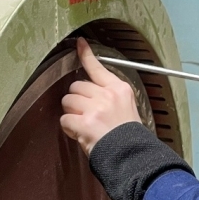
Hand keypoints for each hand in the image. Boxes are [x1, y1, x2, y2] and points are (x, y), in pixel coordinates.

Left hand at [60, 38, 142, 154]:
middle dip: (76, 100)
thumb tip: (90, 94)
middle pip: (77, 86)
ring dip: (71, 113)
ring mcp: (95, 108)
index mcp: (119, 89)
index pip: (98, 67)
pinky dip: (69, 128)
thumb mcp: (128, 108)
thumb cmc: (129, 137)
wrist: (132, 155)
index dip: (86, 54)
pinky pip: (65, 119)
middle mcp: (107, 95)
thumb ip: (110, 98)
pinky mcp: (85, 122)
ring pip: (68, 100)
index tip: (79, 43)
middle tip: (86, 115)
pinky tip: (81, 134)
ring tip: (85, 125)